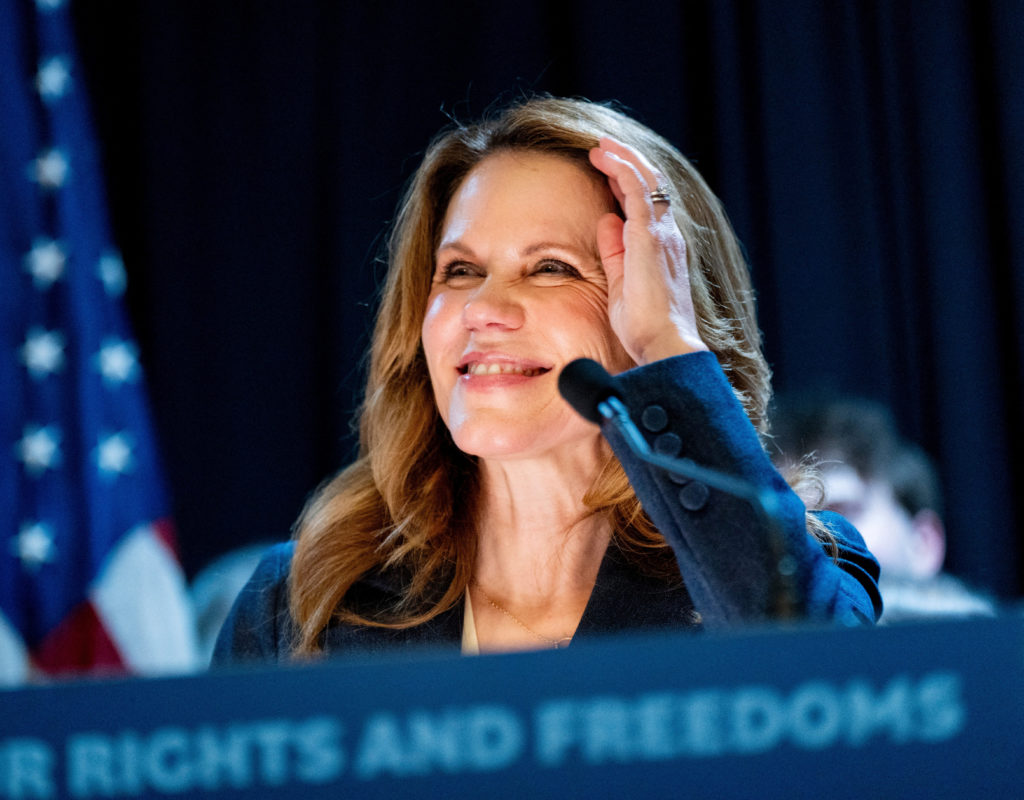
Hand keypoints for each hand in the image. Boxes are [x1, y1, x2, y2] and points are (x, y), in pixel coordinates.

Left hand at [588, 136, 707, 365]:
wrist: (663, 344)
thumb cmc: (644, 325)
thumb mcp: (620, 283)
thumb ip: (614, 251)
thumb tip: (606, 220)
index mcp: (661, 247)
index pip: (646, 203)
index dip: (625, 181)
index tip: (604, 167)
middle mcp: (667, 235)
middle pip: (650, 185)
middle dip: (626, 161)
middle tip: (602, 147)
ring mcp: (662, 234)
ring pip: (646, 180)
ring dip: (622, 158)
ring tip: (600, 145)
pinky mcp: (650, 237)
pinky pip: (638, 191)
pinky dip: (622, 169)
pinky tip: (605, 158)